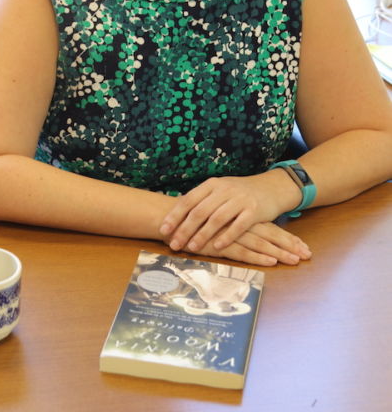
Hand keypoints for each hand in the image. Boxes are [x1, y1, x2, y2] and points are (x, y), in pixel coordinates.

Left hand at [159, 173, 298, 253]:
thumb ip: (201, 201)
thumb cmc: (239, 193)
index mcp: (211, 185)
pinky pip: (238, 225)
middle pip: (199, 211)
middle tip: (174, 244)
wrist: (270, 187)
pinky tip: (217, 247)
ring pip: (216, 219)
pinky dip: (227, 236)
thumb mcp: (219, 191)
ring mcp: (239, 199)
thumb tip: (176, 216)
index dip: (175, 216)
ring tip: (191, 248)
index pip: (188, 200)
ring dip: (202, 235)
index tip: (163, 230)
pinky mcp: (254, 210)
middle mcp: (224, 190)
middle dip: (184, 229)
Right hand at [189, 221, 311, 266]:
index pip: (268, 227)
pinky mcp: (220, 244)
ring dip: (280, 252)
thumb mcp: (217, 222)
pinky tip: (271, 261)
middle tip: (308, 254)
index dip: (286, 236)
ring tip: (296, 260)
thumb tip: (248, 235)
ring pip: (261, 243)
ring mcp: (230, 234)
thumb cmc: (194, 221)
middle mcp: (239, 224)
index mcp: (240, 218)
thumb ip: (231, 227)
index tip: (302, 245)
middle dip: (290, 245)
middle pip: (270, 234)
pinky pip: (243, 252)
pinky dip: (258, 257)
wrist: (171, 218)